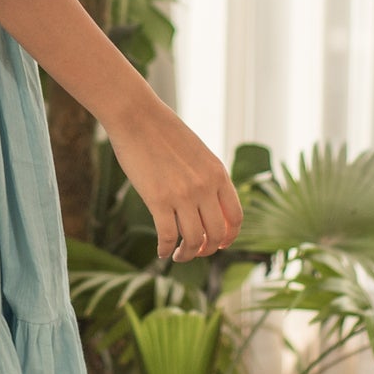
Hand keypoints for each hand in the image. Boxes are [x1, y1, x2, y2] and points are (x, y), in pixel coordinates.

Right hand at [105, 92, 241, 264]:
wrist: (137, 116)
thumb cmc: (163, 132)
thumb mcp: (197, 153)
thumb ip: (207, 177)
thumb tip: (207, 205)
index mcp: (218, 174)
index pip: (236, 217)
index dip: (230, 236)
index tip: (219, 244)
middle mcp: (205, 187)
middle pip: (216, 233)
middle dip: (207, 249)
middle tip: (196, 252)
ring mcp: (183, 194)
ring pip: (193, 240)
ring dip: (187, 254)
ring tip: (178, 256)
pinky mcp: (158, 200)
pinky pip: (168, 236)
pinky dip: (165, 249)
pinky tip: (161, 252)